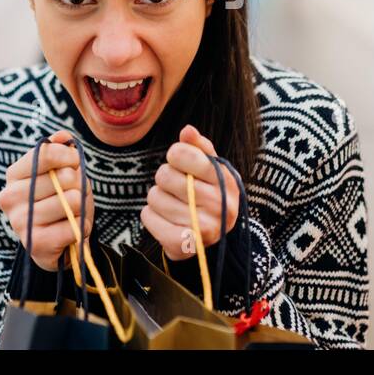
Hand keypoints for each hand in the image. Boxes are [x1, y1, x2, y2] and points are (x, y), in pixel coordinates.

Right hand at [0, 130, 92, 270]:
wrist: (56, 243)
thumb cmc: (59, 200)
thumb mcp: (60, 172)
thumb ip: (60, 151)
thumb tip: (63, 135)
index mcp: (14, 175)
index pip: (44, 153)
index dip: (68, 155)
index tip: (75, 162)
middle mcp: (10, 197)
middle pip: (63, 177)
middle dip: (78, 185)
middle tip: (72, 195)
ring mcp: (19, 221)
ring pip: (71, 201)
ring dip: (81, 208)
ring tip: (72, 214)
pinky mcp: (34, 243)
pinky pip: (74, 226)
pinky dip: (81, 227)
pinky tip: (71, 230)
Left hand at [141, 125, 239, 261]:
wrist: (214, 240)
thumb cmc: (208, 195)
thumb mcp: (211, 169)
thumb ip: (199, 147)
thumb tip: (187, 130)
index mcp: (225, 180)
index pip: (183, 154)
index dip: (175, 155)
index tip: (180, 163)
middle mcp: (218, 204)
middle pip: (164, 176)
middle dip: (165, 179)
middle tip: (177, 189)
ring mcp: (203, 227)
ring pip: (154, 197)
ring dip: (158, 199)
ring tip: (173, 206)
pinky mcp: (184, 244)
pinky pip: (148, 217)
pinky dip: (150, 216)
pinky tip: (164, 219)